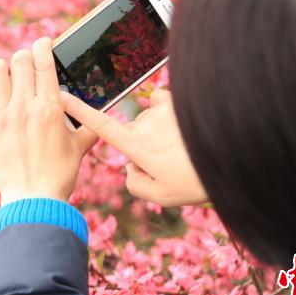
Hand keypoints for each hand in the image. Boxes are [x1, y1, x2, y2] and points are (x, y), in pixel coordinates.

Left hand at [0, 37, 96, 204]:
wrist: (33, 199)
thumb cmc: (60, 174)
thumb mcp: (81, 145)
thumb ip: (90, 122)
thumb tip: (102, 107)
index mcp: (50, 107)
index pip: (43, 60)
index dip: (43, 45)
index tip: (44, 43)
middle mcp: (24, 106)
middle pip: (20, 60)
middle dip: (26, 57)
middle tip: (29, 65)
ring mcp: (1, 116)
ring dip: (4, 67)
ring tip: (9, 75)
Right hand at [61, 89, 207, 206]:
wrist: (235, 157)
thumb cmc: (199, 180)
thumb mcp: (162, 197)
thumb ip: (134, 184)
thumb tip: (129, 167)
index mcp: (137, 148)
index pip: (100, 127)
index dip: (78, 112)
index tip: (60, 97)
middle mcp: (144, 125)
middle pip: (131, 136)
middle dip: (144, 149)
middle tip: (171, 166)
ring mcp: (160, 112)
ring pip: (148, 123)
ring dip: (160, 135)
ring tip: (184, 150)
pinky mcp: (176, 103)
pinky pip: (161, 103)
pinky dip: (166, 113)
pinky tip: (180, 125)